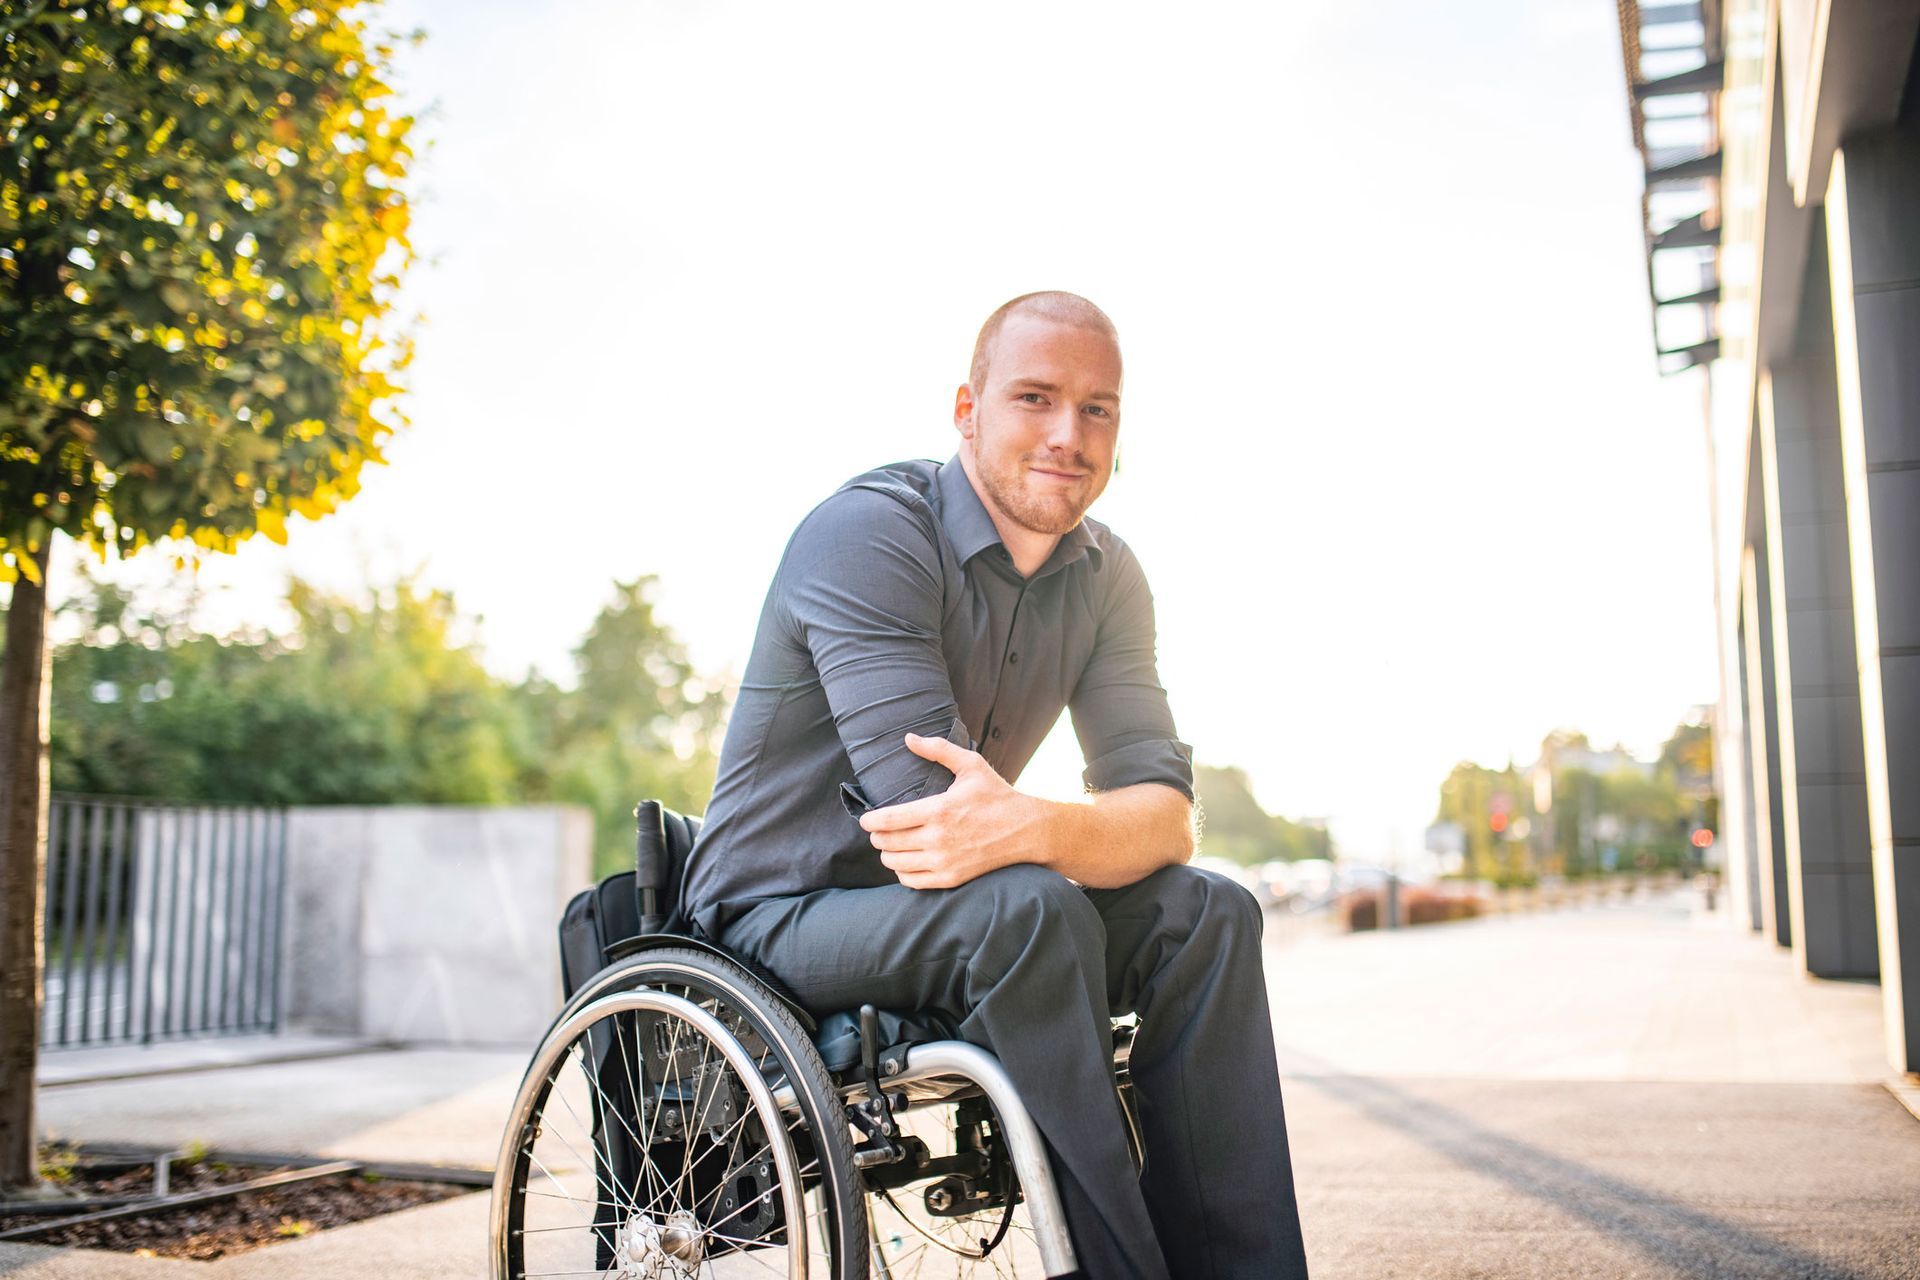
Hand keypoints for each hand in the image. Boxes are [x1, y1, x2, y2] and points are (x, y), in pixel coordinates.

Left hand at [857, 732, 1047, 889]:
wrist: (1026, 831)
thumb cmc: (997, 795)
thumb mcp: (971, 765)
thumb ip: (939, 749)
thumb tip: (909, 738)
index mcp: (939, 810)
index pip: (888, 820)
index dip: (870, 820)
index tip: (866, 819)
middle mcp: (938, 839)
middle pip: (887, 842)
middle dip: (877, 836)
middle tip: (879, 830)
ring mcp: (944, 862)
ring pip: (895, 863)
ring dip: (887, 854)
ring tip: (890, 844)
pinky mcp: (951, 878)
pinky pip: (911, 881)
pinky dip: (902, 871)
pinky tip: (906, 860)